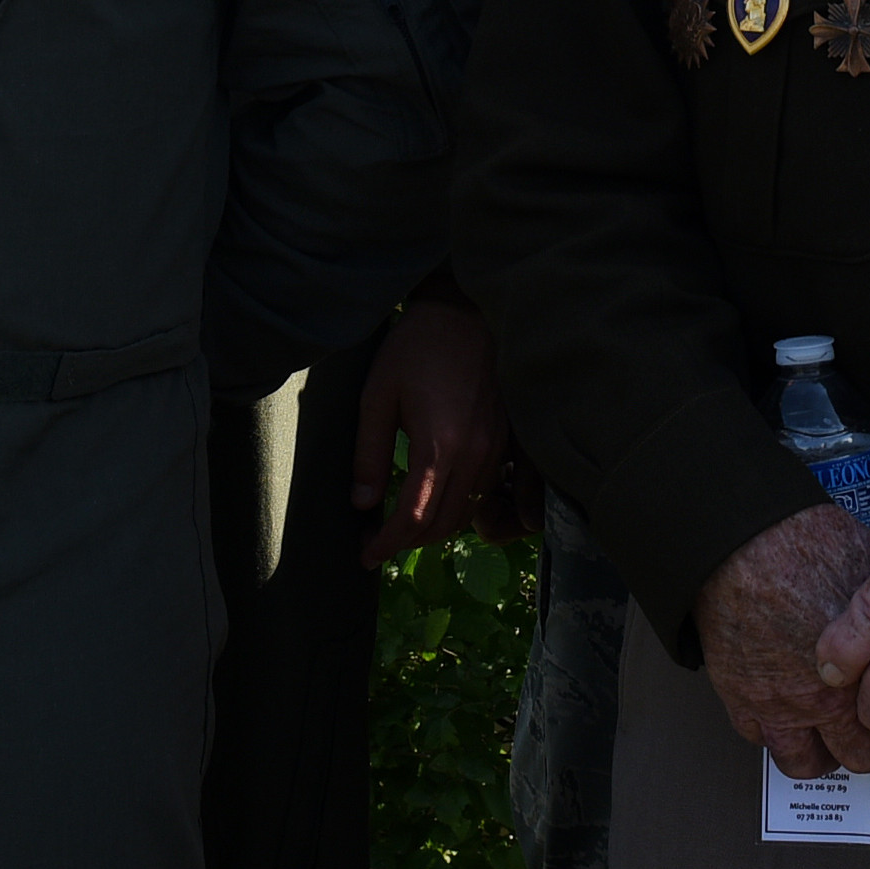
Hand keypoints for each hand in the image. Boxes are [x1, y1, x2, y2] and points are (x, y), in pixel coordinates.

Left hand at [355, 293, 510, 563]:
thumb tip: (362, 504)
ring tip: (401, 524)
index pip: (414, 518)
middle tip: (376, 541)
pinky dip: (457, 506)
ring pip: (466, 511)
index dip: (387, 544)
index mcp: (440, 445)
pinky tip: (434, 498)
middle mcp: (475, 454)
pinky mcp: (507, 439)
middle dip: (407, 542)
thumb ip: (369, 455)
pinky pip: (483, 489)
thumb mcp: (377, 397)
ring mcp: (496, 448)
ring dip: (433, 528)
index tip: (365, 555)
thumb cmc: (415, 349)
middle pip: (443, 524)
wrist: (465, 313)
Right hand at [695, 503, 869, 778]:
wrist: (746, 542)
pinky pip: (756, 739)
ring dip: (822, 756)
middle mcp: (821, 702)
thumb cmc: (810, 548)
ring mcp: (776, 705)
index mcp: (864, 677)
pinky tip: (785, 716)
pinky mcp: (738, 696)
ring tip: (832, 743)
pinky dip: (772, 733)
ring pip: (803, 764)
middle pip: (858, 758)